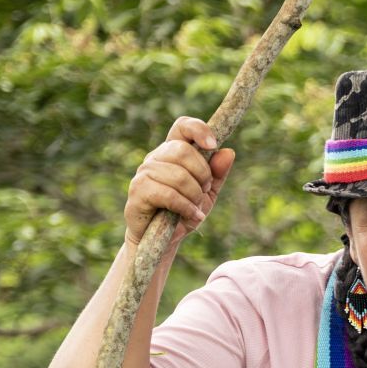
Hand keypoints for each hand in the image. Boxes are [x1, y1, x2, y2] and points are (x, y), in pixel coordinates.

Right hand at [125, 116, 233, 247]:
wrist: (163, 240)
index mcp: (173, 152)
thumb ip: (218, 173)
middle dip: (202, 174)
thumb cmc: (184, 212)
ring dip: (194, 194)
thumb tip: (228, 152)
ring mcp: (144, 172)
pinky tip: (191, 216)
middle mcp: (156, 157)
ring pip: (177, 174)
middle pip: (182, 150)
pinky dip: (185, 206)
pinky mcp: (138, 191)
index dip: (198, 130)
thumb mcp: (208, 193)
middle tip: (204, 191)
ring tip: (196, 208)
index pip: (182, 126)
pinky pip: (167, 193)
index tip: (213, 144)